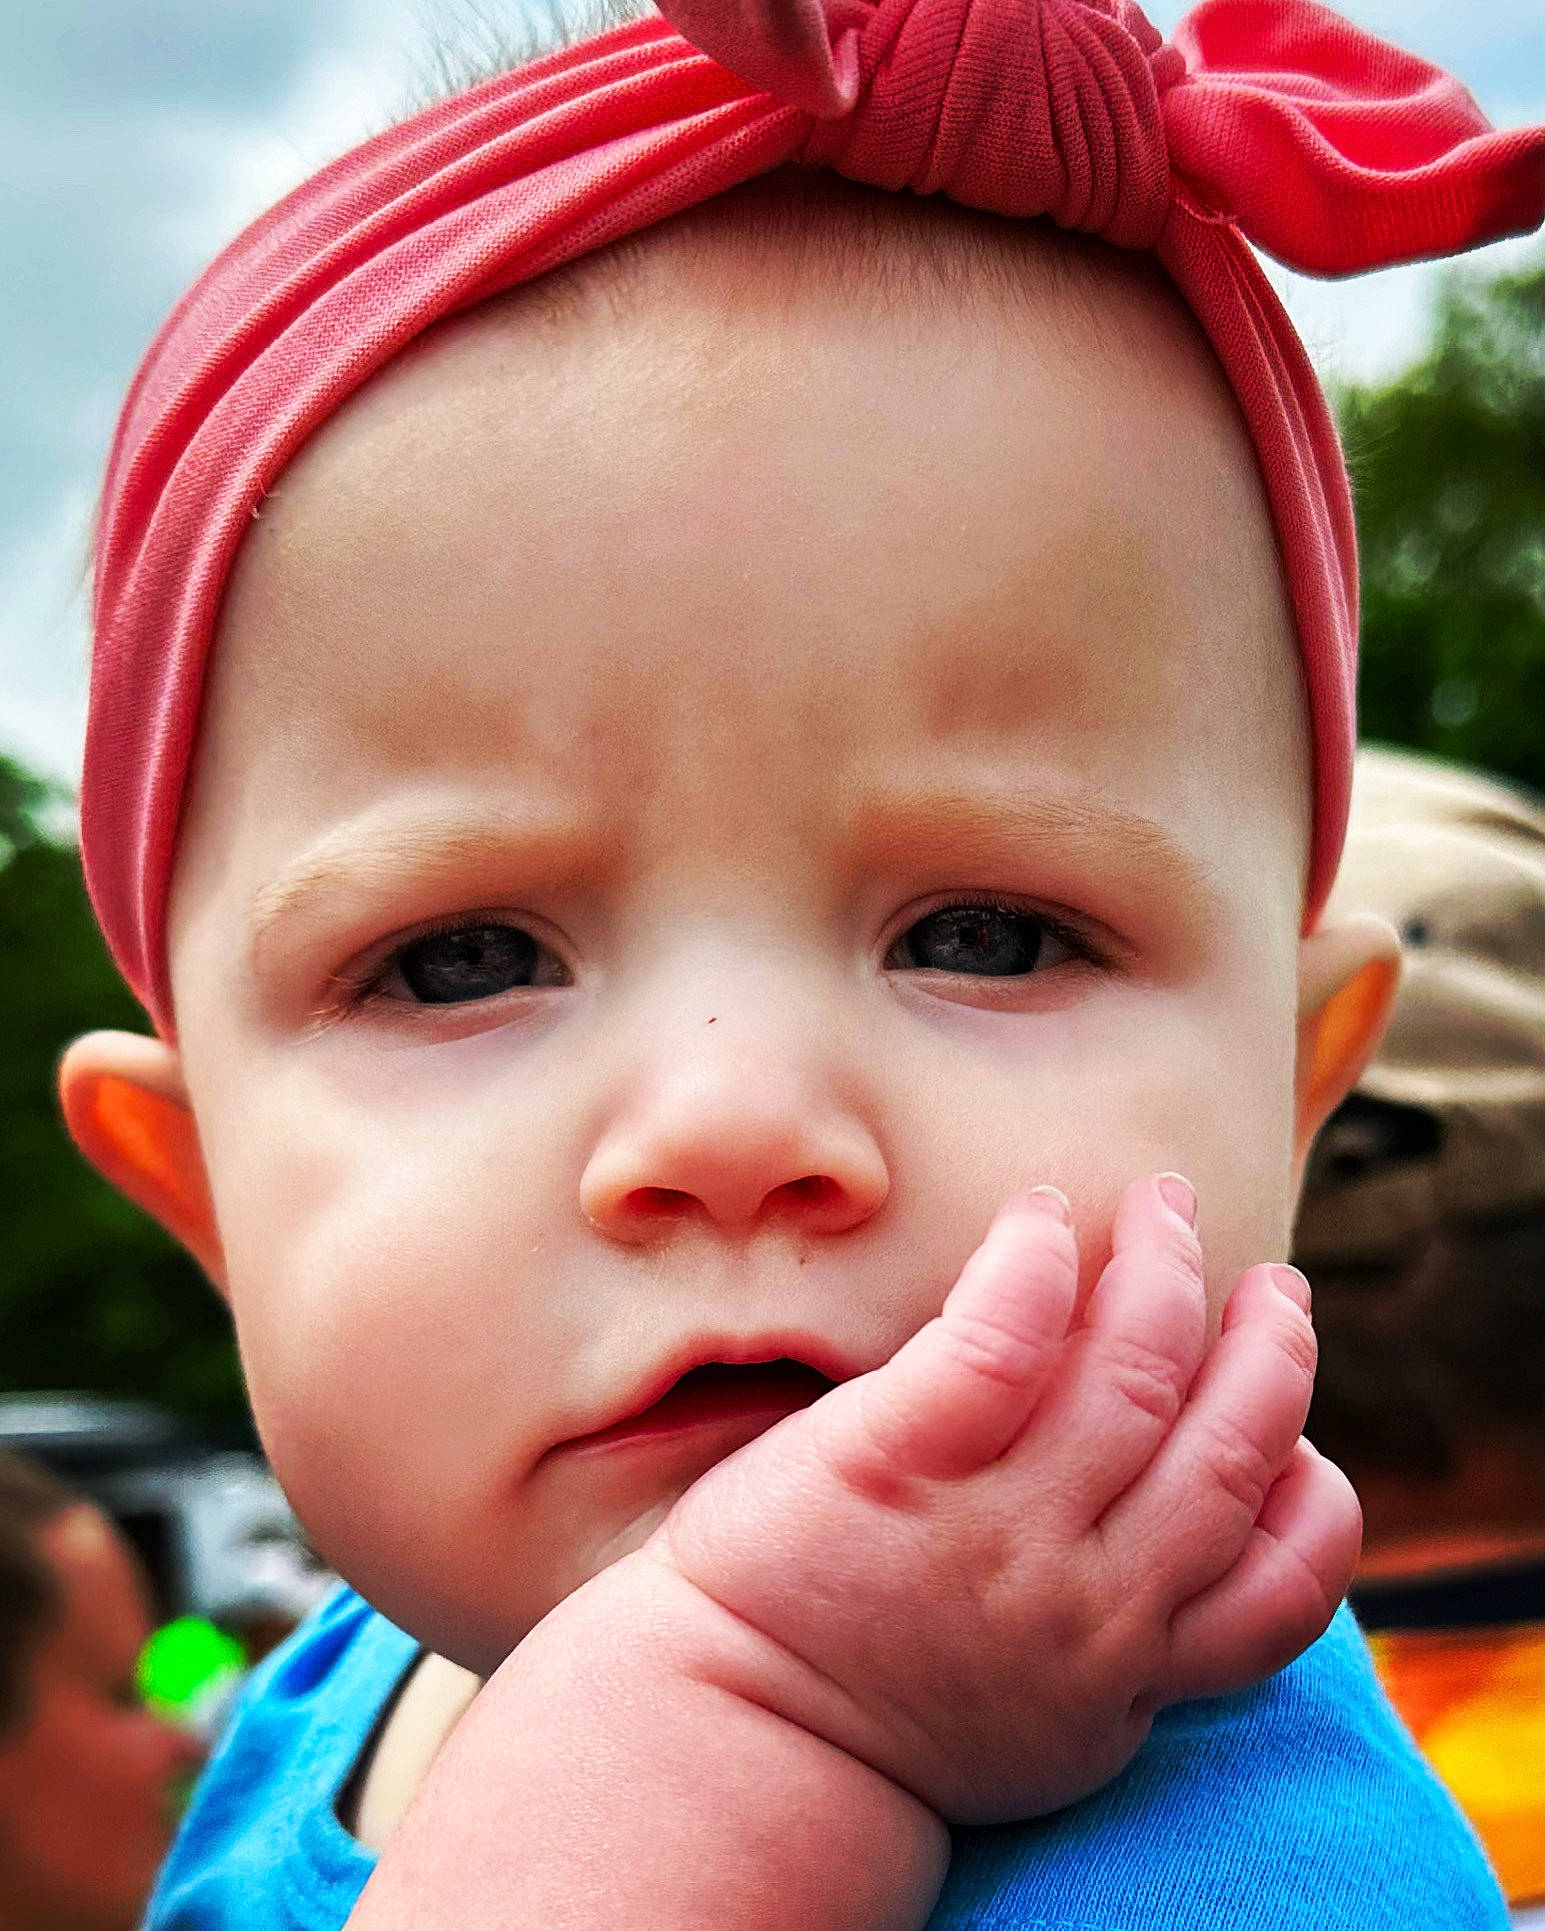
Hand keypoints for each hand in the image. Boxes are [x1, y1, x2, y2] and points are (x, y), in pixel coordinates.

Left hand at [644, 1173, 1359, 1823]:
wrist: (726, 1739)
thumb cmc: (872, 1716)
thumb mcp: (1039, 1722)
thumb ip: (1115, 1636)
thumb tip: (1168, 1533)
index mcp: (1126, 1668)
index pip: (1287, 1586)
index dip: (1318, 1499)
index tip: (1300, 1438)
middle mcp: (1084, 1598)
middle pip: (1228, 1447)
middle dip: (1271, 1348)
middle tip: (1274, 1282)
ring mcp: (994, 1525)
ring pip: (1134, 1370)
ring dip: (1167, 1270)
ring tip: (1166, 1208)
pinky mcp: (895, 1460)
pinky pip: (999, 1336)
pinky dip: (1035, 1262)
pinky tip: (1038, 1215)